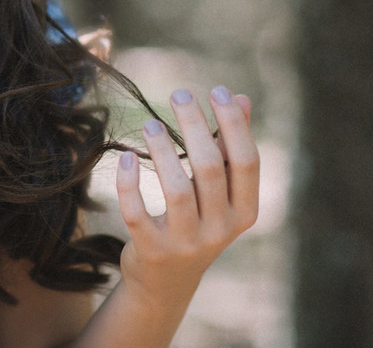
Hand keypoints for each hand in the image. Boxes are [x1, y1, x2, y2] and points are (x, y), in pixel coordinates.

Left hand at [115, 87, 258, 298]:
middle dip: (195, 126)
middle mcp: (220, 231)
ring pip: (176, 190)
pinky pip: (138, 214)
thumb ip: (229, 146)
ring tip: (150, 124)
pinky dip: (130, 184)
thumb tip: (241, 98)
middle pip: (210, 169)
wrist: (166, 281)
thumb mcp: (220, 191)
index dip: (234, 124)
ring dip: (163, 151)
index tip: (218, 91)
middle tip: (180, 95)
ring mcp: (186, 243)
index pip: (246, 162)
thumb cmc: (198, 220)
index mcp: (244, 212)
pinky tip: (126, 158)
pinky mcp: (152, 250)